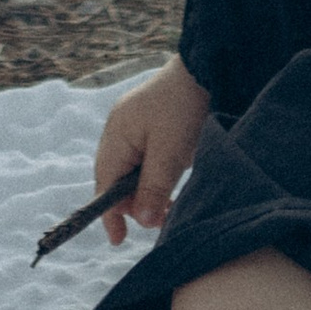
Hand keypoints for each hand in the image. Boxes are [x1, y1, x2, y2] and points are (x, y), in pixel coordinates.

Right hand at [93, 57, 210, 244]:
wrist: (205, 69)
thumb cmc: (183, 107)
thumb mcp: (170, 153)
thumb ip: (153, 187)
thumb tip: (140, 221)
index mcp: (116, 135)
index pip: (105, 184)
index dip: (110, 214)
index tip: (119, 240)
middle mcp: (119, 131)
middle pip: (118, 180)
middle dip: (136, 203)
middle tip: (161, 217)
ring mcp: (134, 127)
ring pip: (134, 172)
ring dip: (149, 191)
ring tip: (171, 204)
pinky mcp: (151, 127)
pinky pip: (146, 160)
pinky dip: (157, 176)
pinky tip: (174, 183)